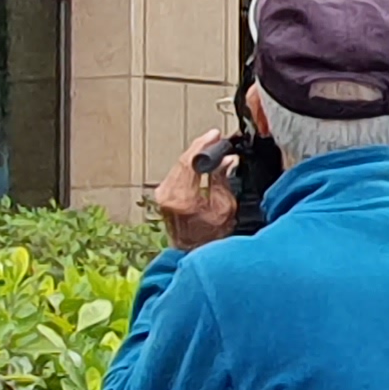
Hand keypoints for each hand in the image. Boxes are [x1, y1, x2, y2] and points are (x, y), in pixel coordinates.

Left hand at [152, 126, 239, 251]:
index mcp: (182, 198)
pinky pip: (176, 173)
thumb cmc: (209, 238)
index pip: (189, 161)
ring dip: (194, 155)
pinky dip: (188, 165)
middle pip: (182, 160)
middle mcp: (167, 195)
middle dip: (200, 147)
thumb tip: (226, 160)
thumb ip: (222, 180)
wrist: (193, 253)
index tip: (215, 136)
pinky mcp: (162, 196)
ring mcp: (162, 196)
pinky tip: (198, 162)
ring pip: (178, 165)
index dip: (203, 144)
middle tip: (215, 139)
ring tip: (210, 149)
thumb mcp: (223, 208)